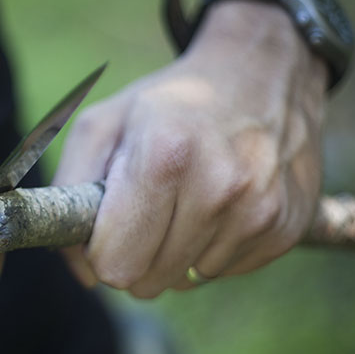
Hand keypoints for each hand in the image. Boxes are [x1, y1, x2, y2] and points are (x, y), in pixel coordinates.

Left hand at [53, 1, 327, 296]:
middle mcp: (218, 187)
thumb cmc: (167, 105)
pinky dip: (210, 249)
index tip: (109, 222)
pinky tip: (217, 206)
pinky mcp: (285, 227)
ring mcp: (258, 210)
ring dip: (174, 253)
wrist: (261, 71)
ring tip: (185, 200)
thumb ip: (69, 195)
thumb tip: (83, 274)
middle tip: (145, 210)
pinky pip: (222, 272)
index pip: (114, 264)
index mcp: (163, 157)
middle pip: (146, 282)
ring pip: (184, 282)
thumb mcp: (101, 126)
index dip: (101, 249)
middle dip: (135, 255)